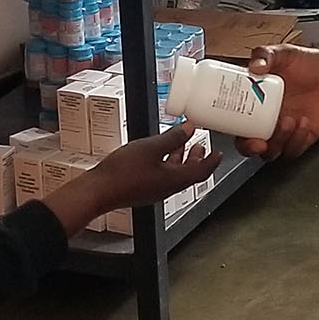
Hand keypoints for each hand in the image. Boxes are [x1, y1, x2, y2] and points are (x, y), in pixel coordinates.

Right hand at [42, 124, 219, 234]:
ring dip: (182, 159)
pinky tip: (159, 154)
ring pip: (175, 174)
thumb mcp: (151, 148)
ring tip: (183, 146)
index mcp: (175, 180)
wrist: (99, 191)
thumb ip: (172, 138)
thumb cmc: (124, 171)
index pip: (202, 171)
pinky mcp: (143, 189)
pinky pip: (162, 175)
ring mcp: (155, 190)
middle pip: (190, 174)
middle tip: (202, 147)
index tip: (219, 153)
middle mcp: (168, 187)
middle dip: (197, 159)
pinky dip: (167, 163)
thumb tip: (189, 128)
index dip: (212, 161)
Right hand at [235, 41, 318, 160]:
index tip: (231, 127)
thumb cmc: (307, 62)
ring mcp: (285, 130)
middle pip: (250, 144)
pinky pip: (294, 149)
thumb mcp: (284, 53)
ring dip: (278, 141)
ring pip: (273, 151)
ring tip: (288, 121)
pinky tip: (303, 123)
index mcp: (256, 102)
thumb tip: (254, 66)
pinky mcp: (303, 137)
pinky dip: (297, 141)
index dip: (229, 129)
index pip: (235, 121)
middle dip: (250, 148)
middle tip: (257, 141)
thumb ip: (266, 55)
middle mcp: (268, 119)